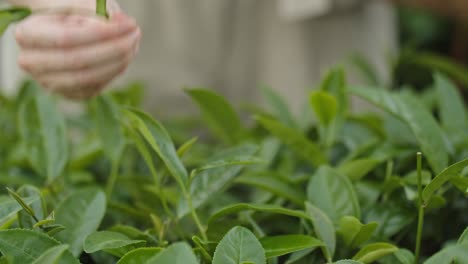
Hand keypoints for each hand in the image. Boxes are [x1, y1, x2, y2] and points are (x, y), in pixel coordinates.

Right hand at [15, 0, 140, 98]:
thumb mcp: (78, 2)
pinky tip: (124, 57)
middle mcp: (31, 62)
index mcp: (27, 34)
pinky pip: (95, 87)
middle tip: (135, 33)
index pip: (66, 39)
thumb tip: (120, 23)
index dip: (101, 34)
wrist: (57, 30)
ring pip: (88, 78)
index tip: (128, 24)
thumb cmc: (69, 11)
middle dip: (114, 48)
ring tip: (133, 43)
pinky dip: (114, 72)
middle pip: (78, 61)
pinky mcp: (68, 94)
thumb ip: (96, 9)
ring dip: (118, 62)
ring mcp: (48, 82)